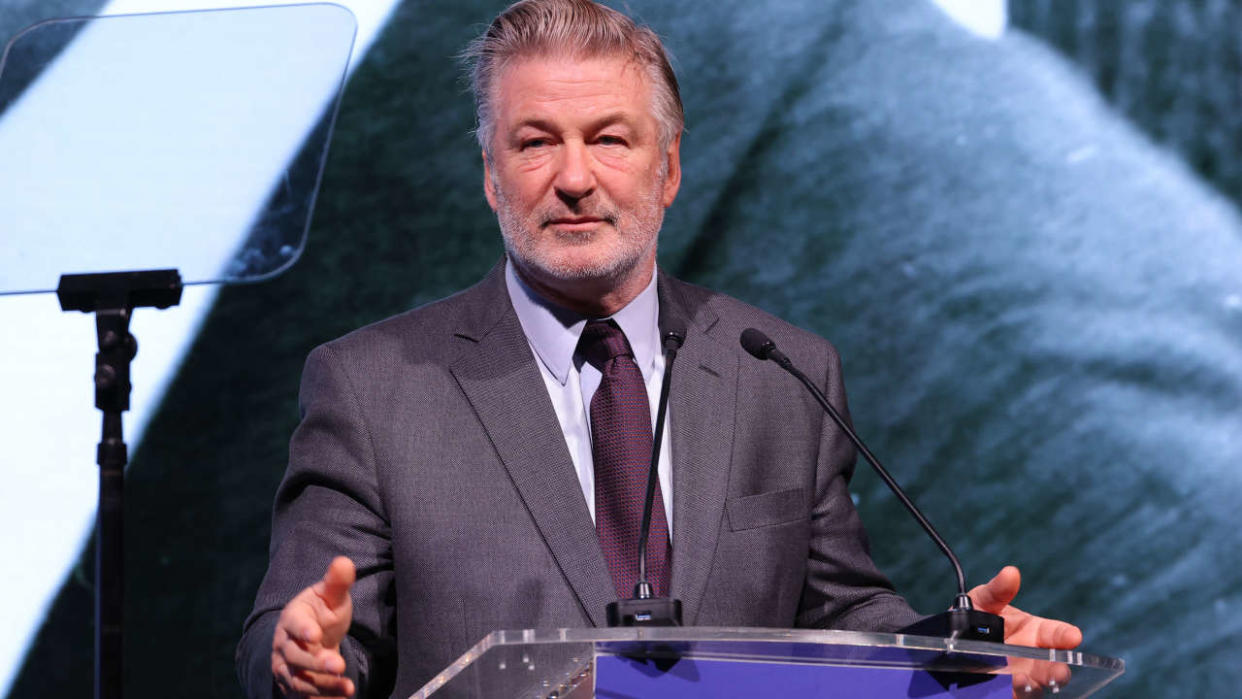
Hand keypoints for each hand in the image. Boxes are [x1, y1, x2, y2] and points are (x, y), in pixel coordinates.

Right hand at [272, 556, 356, 697]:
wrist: (311, 637)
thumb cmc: (322, 612)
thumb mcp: (330, 596)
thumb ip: (337, 582)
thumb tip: (344, 562)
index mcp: (292, 618)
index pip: (293, 623)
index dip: (303, 629)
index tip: (315, 634)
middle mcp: (285, 646)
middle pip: (295, 656)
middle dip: (316, 662)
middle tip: (339, 664)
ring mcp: (287, 669)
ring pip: (299, 681)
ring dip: (323, 686)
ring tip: (348, 687)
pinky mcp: (295, 687)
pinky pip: (305, 697)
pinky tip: (342, 698)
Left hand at [969, 566, 1080, 696]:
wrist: (950, 643)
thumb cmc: (975, 618)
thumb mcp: (982, 601)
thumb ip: (997, 590)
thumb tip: (1011, 572)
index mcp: (1036, 633)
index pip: (1057, 635)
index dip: (1066, 636)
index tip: (1074, 636)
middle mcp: (1033, 659)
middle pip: (1053, 668)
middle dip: (1058, 671)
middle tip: (1058, 671)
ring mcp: (1020, 678)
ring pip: (1035, 688)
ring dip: (1032, 686)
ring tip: (1021, 679)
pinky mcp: (1004, 692)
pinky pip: (1012, 696)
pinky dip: (1011, 693)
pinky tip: (1004, 687)